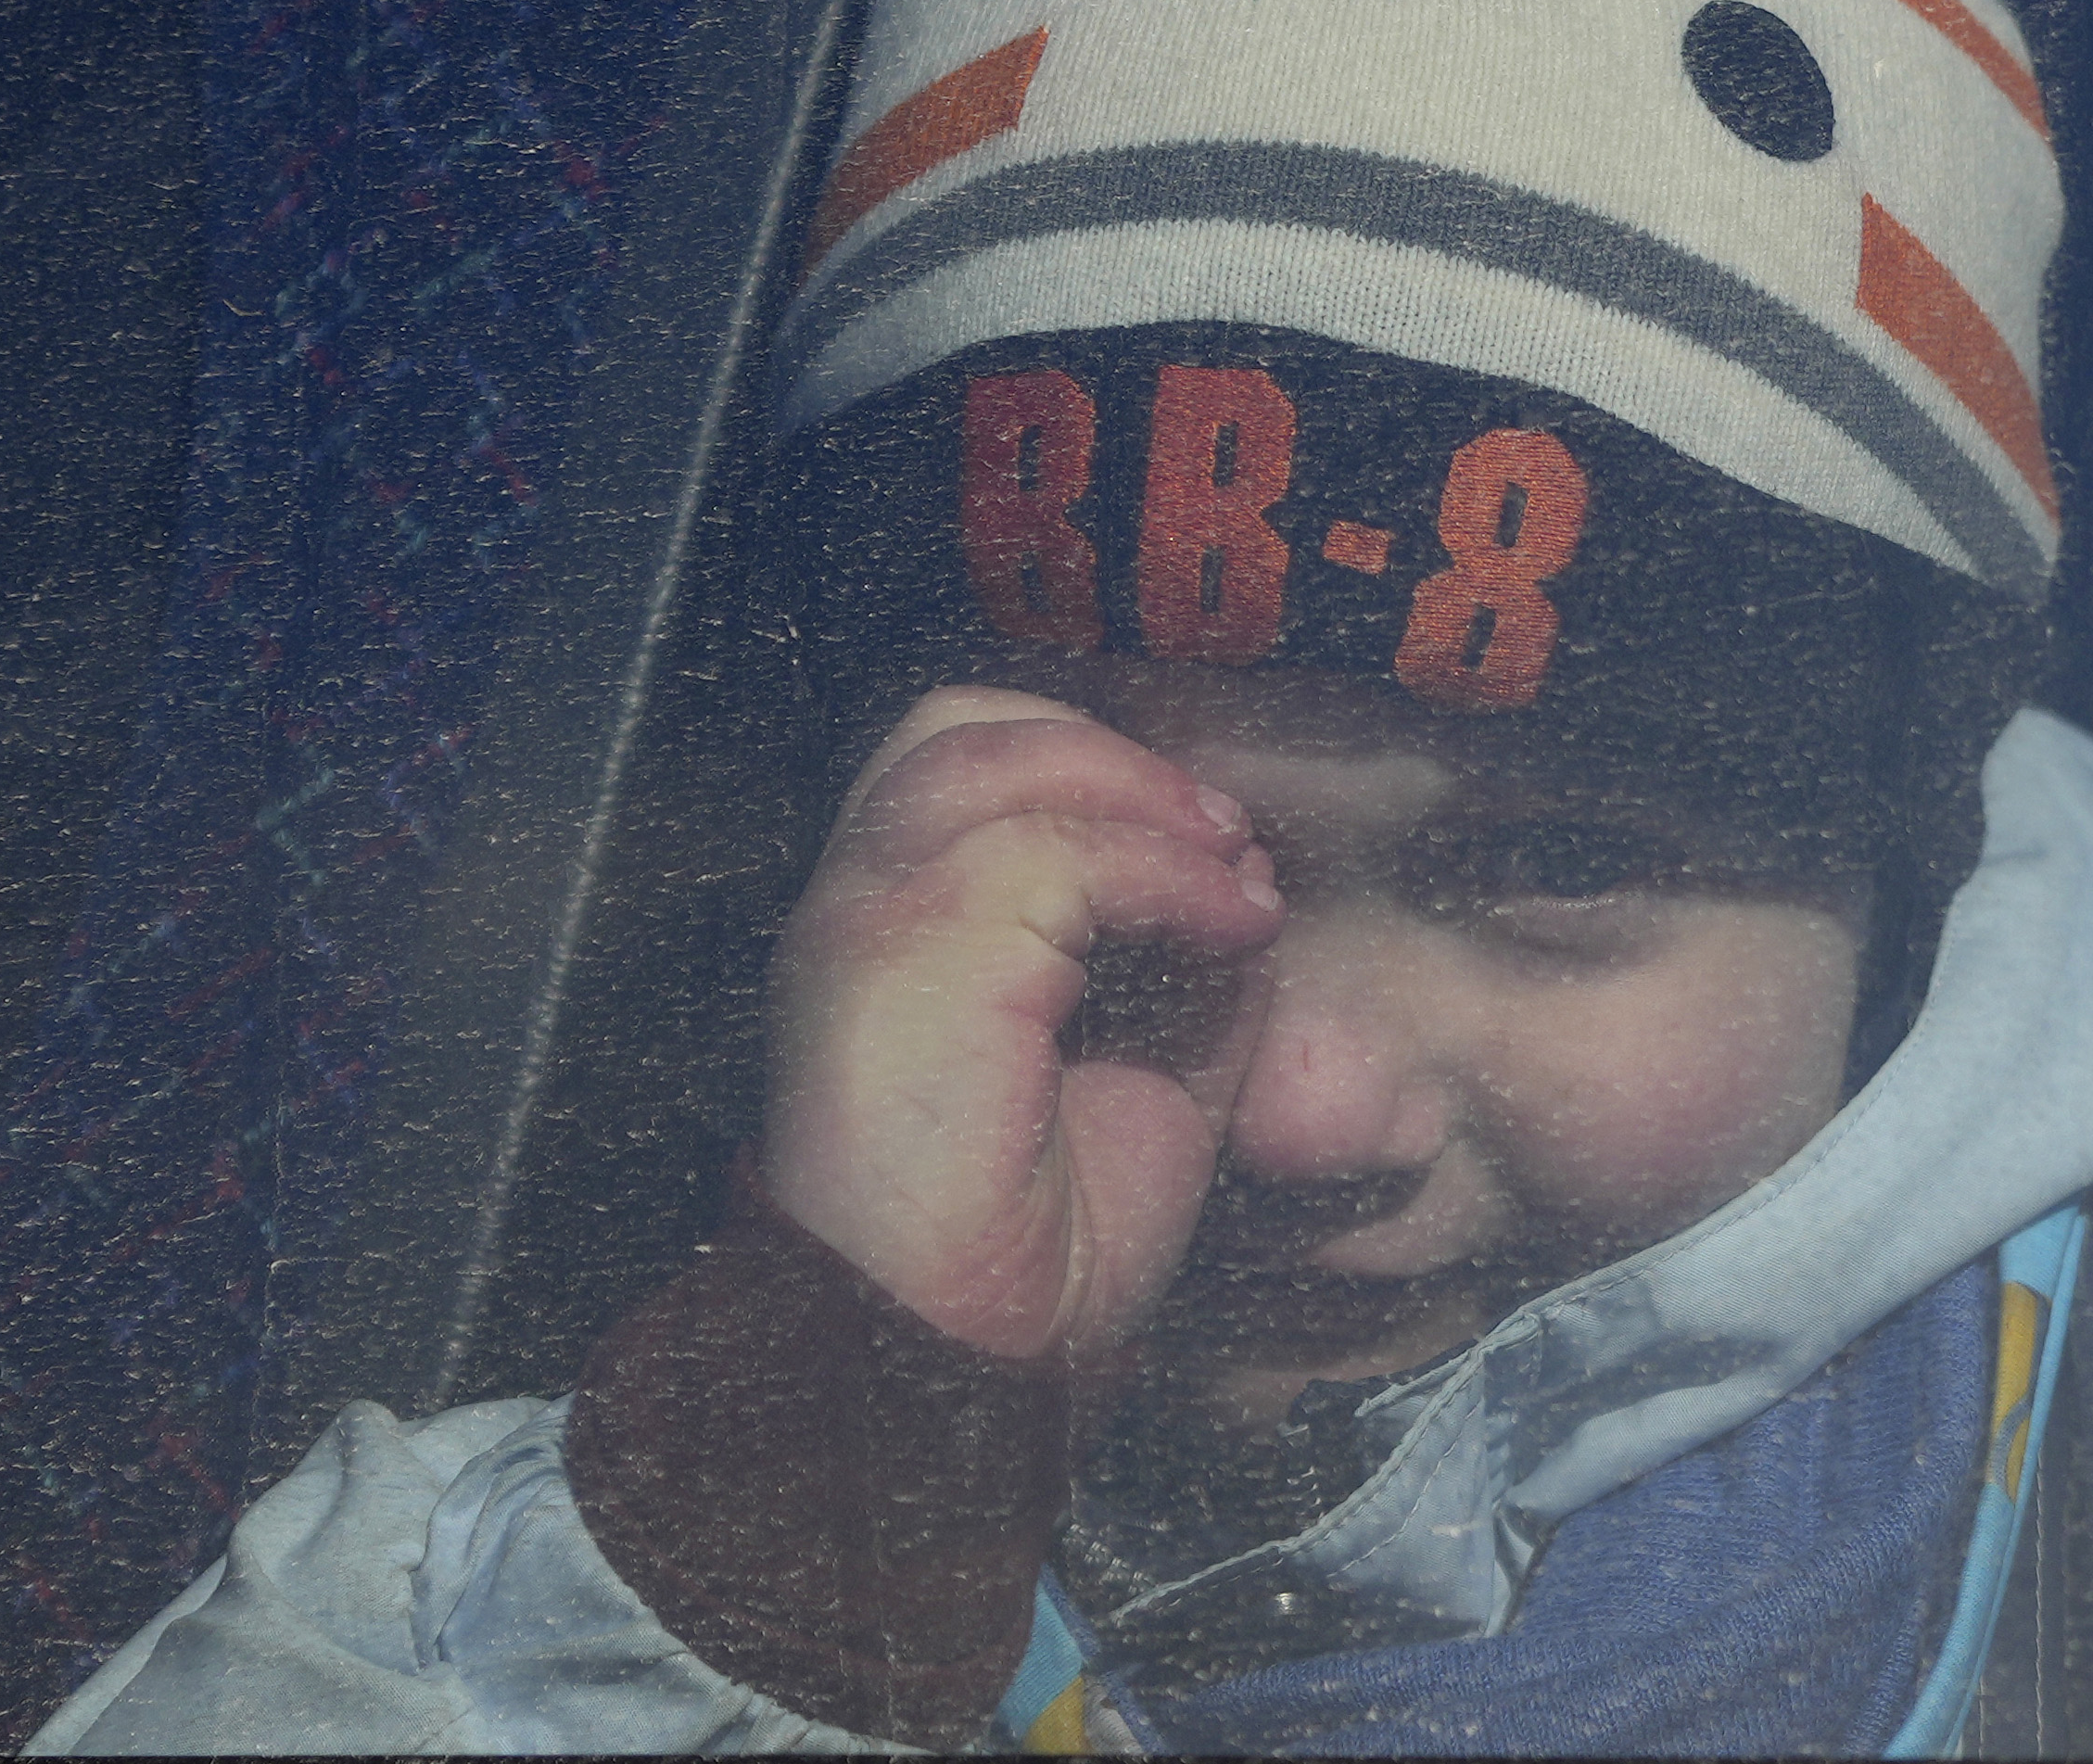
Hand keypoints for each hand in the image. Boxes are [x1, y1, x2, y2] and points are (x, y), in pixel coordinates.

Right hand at [758, 686, 1285, 1363]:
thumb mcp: (1143, 1070)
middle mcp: (849, 909)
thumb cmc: (1034, 1251)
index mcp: (884, 933)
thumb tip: (1243, 877)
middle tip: (1219, 835)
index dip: (1082, 765)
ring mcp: (865, 924)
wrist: (955, 1371)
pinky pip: (1061, 855)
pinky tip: (1230, 931)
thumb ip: (1177, 963)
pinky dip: (1169, 875)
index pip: (955, 760)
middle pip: (959, 722)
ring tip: (1231, 878)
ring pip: (1001, 762)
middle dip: (1107, 754)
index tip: (1199, 840)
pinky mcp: (911, 959)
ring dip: (1145, 803)